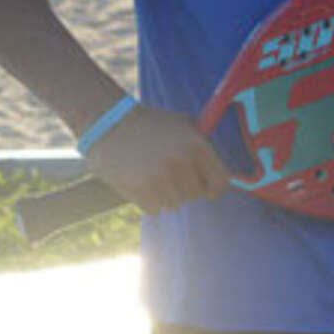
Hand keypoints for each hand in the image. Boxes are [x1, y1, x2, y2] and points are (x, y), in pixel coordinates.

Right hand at [83, 103, 231, 214]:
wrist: (109, 124)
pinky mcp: (141, 191)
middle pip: (196, 194)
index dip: (215, 187)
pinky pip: (155, 209)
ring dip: (166, 194)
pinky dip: (148, 201)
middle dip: (186, 187)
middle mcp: (183, 161)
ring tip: (152, 174)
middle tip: (169, 173)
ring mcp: (162, 178)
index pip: (220, 181)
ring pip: (175, 204)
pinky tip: (140, 181)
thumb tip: (224, 172)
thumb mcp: (182, 124)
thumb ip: (203, 144)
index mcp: (197, 144)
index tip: (208, 190)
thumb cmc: (149, 124)